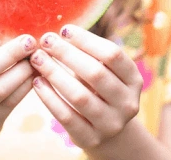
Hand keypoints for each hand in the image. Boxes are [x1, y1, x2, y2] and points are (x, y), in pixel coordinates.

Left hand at [29, 25, 142, 152]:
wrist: (106, 128)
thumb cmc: (98, 88)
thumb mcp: (102, 70)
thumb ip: (88, 53)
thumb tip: (58, 32)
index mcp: (133, 79)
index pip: (112, 54)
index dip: (86, 40)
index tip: (64, 29)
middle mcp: (127, 102)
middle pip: (95, 73)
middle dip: (67, 54)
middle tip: (46, 41)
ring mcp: (111, 123)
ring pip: (79, 96)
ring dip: (54, 74)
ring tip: (37, 59)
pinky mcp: (91, 139)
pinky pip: (66, 116)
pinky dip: (49, 97)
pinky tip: (36, 82)